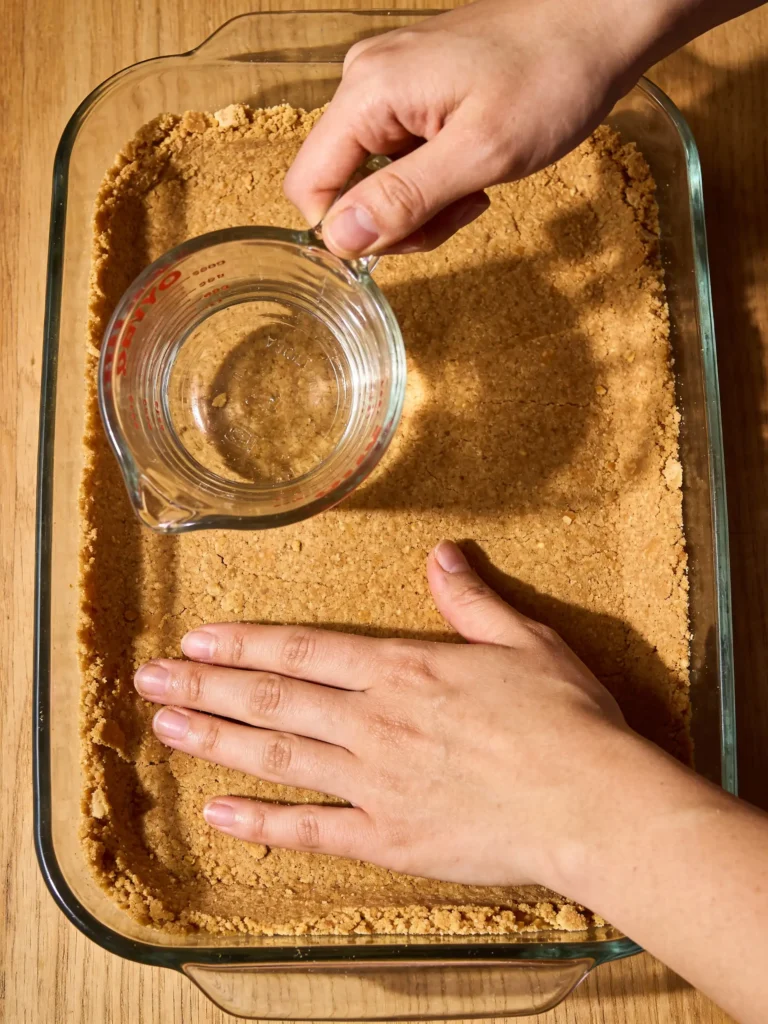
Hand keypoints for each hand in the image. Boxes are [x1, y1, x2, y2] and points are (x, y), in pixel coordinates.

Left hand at [134, 540, 638, 888]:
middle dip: (205, 686)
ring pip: (277, 755)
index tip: (196, 640)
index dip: (243, 643)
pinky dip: (261, 822)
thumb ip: (470, 599)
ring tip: (165, 728)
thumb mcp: (524, 640)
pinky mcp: (388, 836)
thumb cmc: (566, 719)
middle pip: (272, 698)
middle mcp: (375, 719)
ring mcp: (376, 780)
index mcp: (403, 668)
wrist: (592, 802)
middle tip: (148, 680)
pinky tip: (219, 814)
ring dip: (215, 740)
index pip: (303, 650)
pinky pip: (311, 828)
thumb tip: (440, 554)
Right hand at [284, 0, 669, 255]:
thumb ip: (404, 198)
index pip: (310, 186)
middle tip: (461, 209)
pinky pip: (401, 159)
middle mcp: (365, 83)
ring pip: (376, 179)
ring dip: (423, 205)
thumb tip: (339, 240)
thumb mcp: (480, 153)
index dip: (351, 231)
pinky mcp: (414, 93)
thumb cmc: (551, 77)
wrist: (599, 23)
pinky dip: (434, 180)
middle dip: (399, 220)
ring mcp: (389, 86)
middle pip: (344, 188)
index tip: (411, 236)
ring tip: (476, 185)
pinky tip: (474, 168)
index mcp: (368, 92)